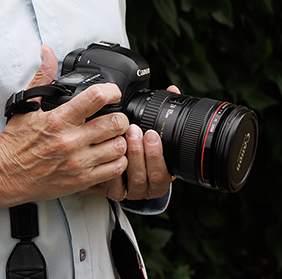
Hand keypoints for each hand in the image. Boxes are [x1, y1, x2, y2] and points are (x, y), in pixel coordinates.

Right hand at [0, 46, 130, 211]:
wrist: (4, 176)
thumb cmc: (15, 142)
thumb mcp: (26, 106)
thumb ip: (42, 78)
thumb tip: (47, 53)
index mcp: (58, 119)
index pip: (96, 97)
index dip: (111, 91)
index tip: (113, 92)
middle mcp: (71, 140)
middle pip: (116, 123)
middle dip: (120, 117)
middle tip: (116, 116)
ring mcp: (78, 162)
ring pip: (119, 147)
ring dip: (120, 139)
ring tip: (113, 137)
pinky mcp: (81, 181)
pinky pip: (114, 170)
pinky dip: (118, 161)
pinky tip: (109, 155)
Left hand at [87, 84, 180, 201]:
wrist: (123, 172)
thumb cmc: (143, 150)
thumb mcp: (156, 135)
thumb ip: (165, 113)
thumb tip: (173, 90)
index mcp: (163, 174)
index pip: (167, 171)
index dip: (159, 154)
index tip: (152, 133)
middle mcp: (149, 186)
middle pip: (151, 176)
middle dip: (144, 152)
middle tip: (136, 131)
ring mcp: (132, 190)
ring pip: (134, 179)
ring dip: (131, 156)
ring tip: (125, 137)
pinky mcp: (115, 191)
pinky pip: (115, 185)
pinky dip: (112, 169)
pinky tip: (107, 153)